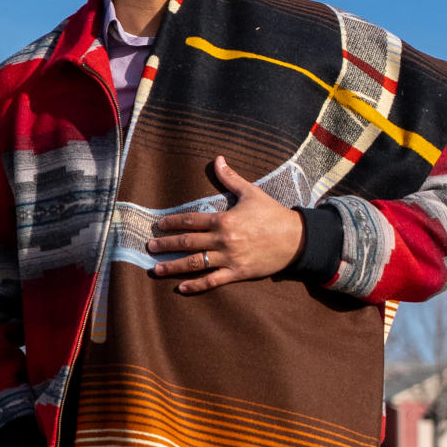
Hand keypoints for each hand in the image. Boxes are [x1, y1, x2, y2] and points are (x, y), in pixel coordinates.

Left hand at [147, 155, 304, 294]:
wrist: (296, 238)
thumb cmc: (273, 214)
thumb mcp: (251, 193)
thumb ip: (230, 178)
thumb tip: (218, 159)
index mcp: (224, 220)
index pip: (191, 221)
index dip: (172, 223)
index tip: (158, 226)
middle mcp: (223, 240)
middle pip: (188, 243)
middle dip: (166, 245)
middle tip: (149, 247)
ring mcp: (229, 258)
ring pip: (195, 264)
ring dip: (173, 267)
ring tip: (156, 269)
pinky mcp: (238, 273)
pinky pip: (213, 281)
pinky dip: (196, 285)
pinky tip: (181, 287)